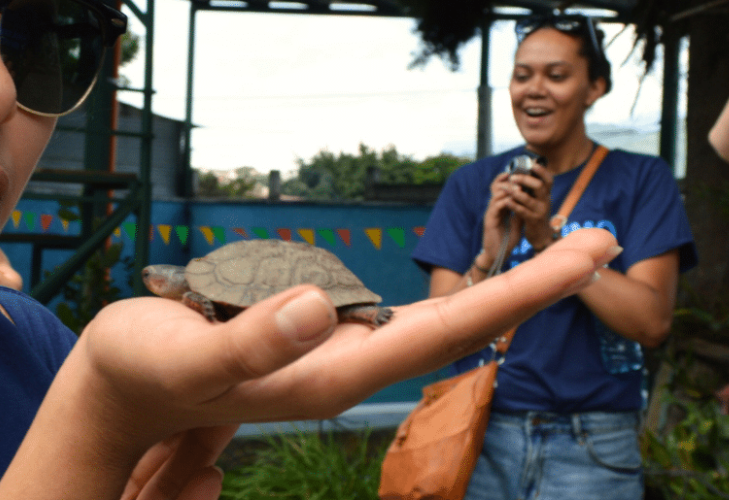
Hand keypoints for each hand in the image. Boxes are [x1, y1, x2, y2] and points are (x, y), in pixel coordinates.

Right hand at [0, 228, 618, 499]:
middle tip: (604, 240)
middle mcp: (347, 366)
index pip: (443, 332)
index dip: (519, 293)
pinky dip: (453, 295)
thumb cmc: (148, 372)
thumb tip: (322, 307)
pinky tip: (476, 289)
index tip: (584, 256)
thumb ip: (253, 341)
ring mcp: (337, 353)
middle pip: (461, 327)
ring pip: (439, 322)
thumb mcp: (187, 357)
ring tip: (564, 254)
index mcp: (329, 373)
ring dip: (505, 289)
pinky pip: (402, 314)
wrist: (123, 389)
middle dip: (535, 285)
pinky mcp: (320, 337)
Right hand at [483, 171, 525, 258]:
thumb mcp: (517, 222)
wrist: (498, 254)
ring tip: (518, 187)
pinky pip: (496, 207)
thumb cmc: (507, 239)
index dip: (506, 180)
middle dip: (507, 181)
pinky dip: (504, 202)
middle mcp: (493, 207)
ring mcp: (491, 213)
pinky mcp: (489, 220)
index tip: (517, 174)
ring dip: (507, 190)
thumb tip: (529, 200)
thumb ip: (520, 210)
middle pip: (496, 188)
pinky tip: (512, 200)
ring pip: (496, 195)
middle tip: (518, 178)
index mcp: (500, 207)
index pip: (500, 188)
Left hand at [504, 162, 554, 250]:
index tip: (532, 163)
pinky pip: (522, 211)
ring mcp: (540, 211)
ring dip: (515, 192)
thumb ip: (532, 188)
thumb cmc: (536, 213)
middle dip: (525, 180)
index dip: (542, 171)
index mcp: (546, 194)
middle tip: (513, 177)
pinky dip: (514, 205)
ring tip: (505, 188)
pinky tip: (506, 201)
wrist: (541, 234)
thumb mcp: (537, 199)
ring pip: (528, 199)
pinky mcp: (533, 220)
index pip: (548, 179)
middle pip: (539, 186)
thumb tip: (523, 171)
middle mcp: (546, 200)